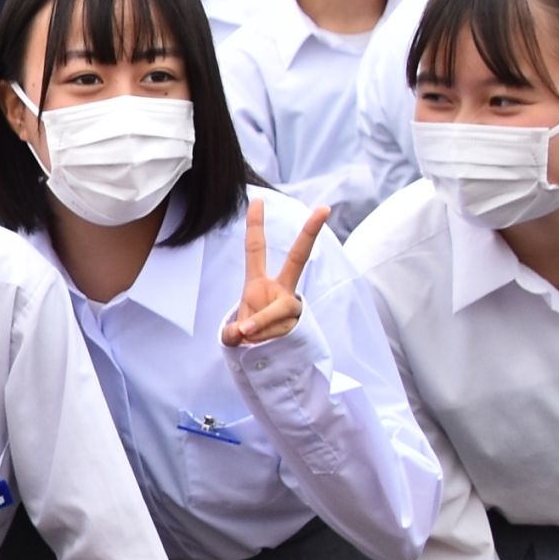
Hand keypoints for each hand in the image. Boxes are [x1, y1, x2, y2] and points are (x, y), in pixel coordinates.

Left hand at [220, 201, 327, 347]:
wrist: (268, 359)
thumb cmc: (249, 336)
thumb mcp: (234, 334)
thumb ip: (234, 333)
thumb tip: (244, 331)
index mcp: (259, 283)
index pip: (256, 250)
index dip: (255, 226)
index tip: (258, 200)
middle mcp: (280, 289)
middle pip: (298, 258)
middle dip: (310, 233)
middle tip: (324, 209)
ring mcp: (292, 305)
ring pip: (280, 309)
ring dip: (261, 324)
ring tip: (248, 334)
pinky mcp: (298, 323)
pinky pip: (280, 330)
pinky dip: (265, 339)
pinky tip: (262, 344)